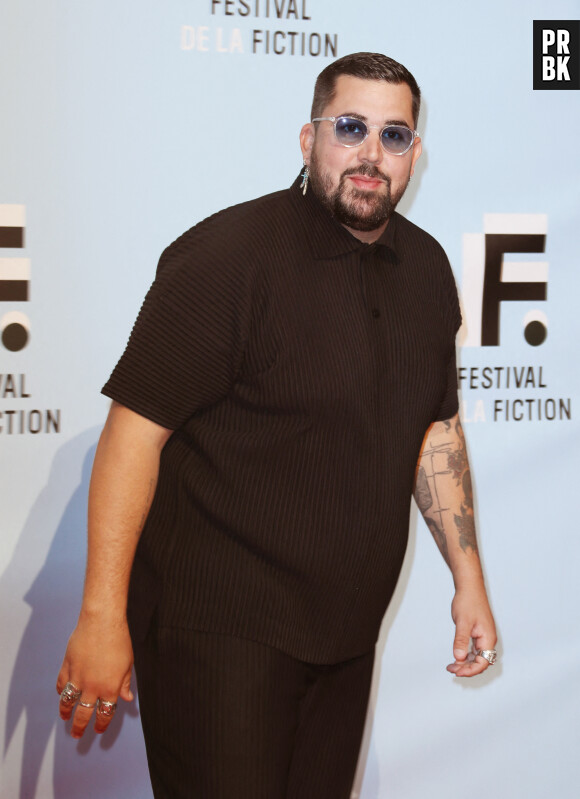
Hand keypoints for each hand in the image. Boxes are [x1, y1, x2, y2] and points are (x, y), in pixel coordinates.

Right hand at [56, 613, 133, 737]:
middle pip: (84, 713)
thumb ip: (125, 683)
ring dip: (66, 712)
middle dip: (80, 727)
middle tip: (77, 734)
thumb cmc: (119, 640)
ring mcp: (78, 677)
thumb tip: (127, 698)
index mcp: (110, 688)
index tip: (98, 730)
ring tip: (65, 718)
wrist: (102, 621)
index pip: (105, 713)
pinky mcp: (67, 666)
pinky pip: (61, 684)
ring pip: (68, 702)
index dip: (101, 724)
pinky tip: (62, 695)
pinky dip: (61, 691)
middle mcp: (93, 686)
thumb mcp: (128, 663)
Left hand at [446, 583, 496, 676]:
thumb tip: (458, 658)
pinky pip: (474, 650)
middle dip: (466, 669)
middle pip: (480, 662)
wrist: (469, 587)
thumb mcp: (463, 622)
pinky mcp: (478, 634)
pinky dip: (465, 655)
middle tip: (451, 669)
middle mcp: (488, 640)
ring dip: (465, 663)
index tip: (457, 672)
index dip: (470, 670)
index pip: (483, 662)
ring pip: (477, 657)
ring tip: (451, 666)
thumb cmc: (468, 601)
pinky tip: (456, 657)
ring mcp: (483, 637)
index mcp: (488, 638)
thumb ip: (461, 640)